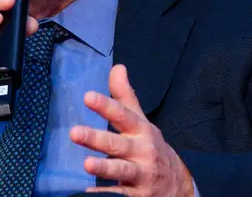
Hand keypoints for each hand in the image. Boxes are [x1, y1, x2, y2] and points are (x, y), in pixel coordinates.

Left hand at [70, 65, 194, 196]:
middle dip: (97, 139)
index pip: (123, 115)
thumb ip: (125, 96)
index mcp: (141, 130)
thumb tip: (117, 68)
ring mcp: (140, 174)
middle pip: (118, 144)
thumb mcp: (141, 121)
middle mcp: (142, 151)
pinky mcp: (136, 195)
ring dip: (104, 168)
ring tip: (86, 164)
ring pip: (121, 171)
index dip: (106, 106)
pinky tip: (87, 192)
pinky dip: (105, 194)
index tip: (88, 97)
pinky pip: (118, 194)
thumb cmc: (150, 147)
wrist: (177, 184)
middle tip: (74, 132)